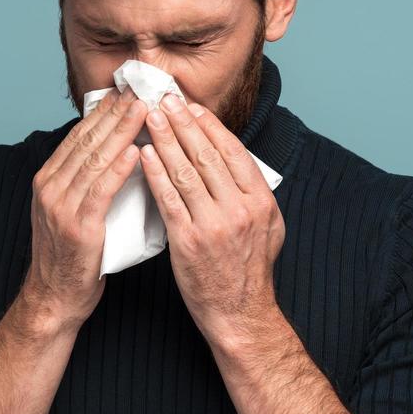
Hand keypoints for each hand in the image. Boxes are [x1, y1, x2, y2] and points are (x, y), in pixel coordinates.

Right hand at [19, 84, 149, 332]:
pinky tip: (137, 151)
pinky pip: (100, 190)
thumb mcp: (72, 211)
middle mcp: (50, 188)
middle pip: (87, 140)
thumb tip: (116, 153)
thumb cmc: (73, 257)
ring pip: (94, 159)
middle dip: (116, 113)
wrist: (55, 298)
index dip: (105, 112)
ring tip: (146, 111)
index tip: (129, 92)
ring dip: (122, 132)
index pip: (79, 136)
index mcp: (48, 180)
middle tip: (143, 91)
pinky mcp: (77, 228)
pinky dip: (119, 168)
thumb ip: (86, 183)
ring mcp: (60, 207)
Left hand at [137, 91, 285, 342]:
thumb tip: (236, 161)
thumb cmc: (249, 271)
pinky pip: (168, 199)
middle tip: (163, 99)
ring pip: (185, 172)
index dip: (209, 125)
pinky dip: (154, 173)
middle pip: (206, 155)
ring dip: (164, 140)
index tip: (191, 106)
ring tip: (149, 118)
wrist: (239, 314)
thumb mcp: (269, 227)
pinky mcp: (188, 242)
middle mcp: (240, 209)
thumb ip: (254, 194)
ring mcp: (213, 225)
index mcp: (261, 201)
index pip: (232, 151)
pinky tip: (143, 155)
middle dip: (182, 123)